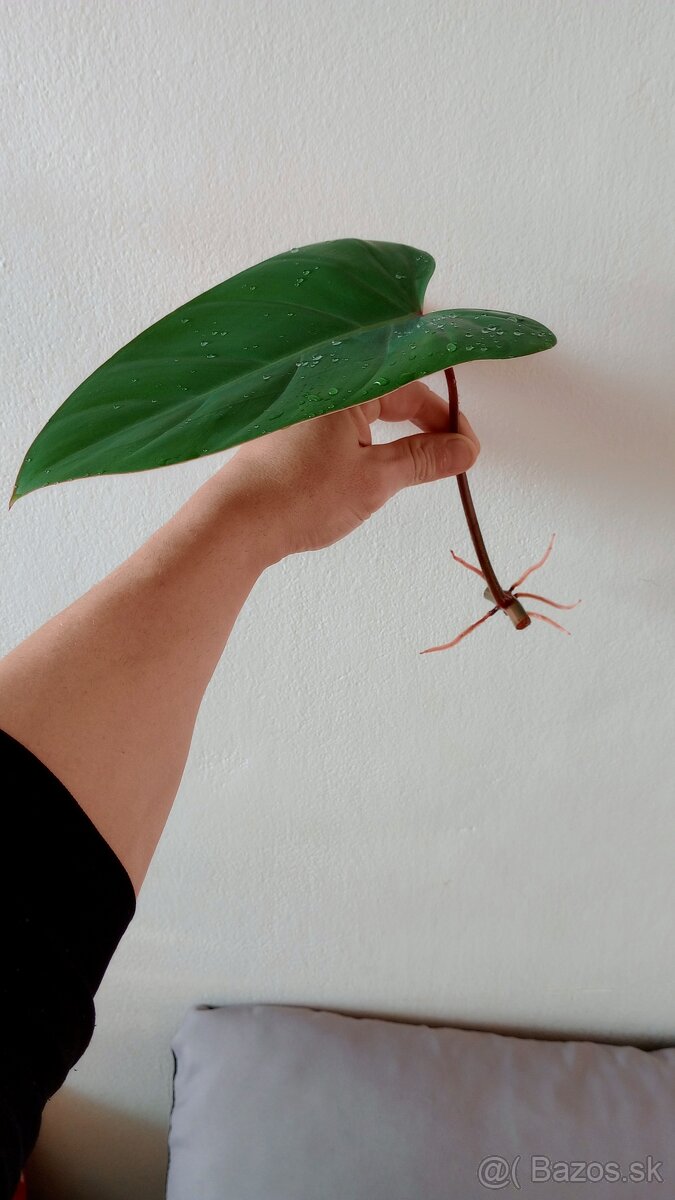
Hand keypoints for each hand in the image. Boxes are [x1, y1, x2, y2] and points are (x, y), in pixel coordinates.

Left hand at [228, 381, 479, 560]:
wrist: (234, 522)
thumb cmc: (299, 496)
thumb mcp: (374, 479)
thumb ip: (424, 459)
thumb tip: (465, 450)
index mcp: (345, 382)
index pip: (412, 386)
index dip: (445, 416)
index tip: (466, 446)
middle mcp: (320, 381)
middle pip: (388, 389)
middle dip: (424, 421)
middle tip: (449, 454)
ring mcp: (300, 404)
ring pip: (363, 405)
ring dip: (395, 429)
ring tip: (417, 461)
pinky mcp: (286, 427)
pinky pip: (338, 419)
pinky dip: (364, 436)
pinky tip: (372, 462)